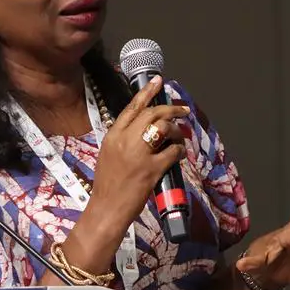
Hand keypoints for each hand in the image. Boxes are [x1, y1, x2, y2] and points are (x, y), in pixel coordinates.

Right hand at [88, 75, 189, 223]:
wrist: (106, 208)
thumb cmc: (107, 183)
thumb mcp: (108, 154)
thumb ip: (122, 139)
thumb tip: (143, 128)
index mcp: (113, 135)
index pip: (132, 107)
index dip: (147, 92)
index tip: (158, 81)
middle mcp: (125, 140)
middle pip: (152, 114)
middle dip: (171, 109)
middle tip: (183, 110)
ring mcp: (139, 154)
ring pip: (163, 129)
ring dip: (176, 130)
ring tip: (179, 136)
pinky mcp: (151, 169)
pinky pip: (172, 152)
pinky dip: (179, 150)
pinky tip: (179, 153)